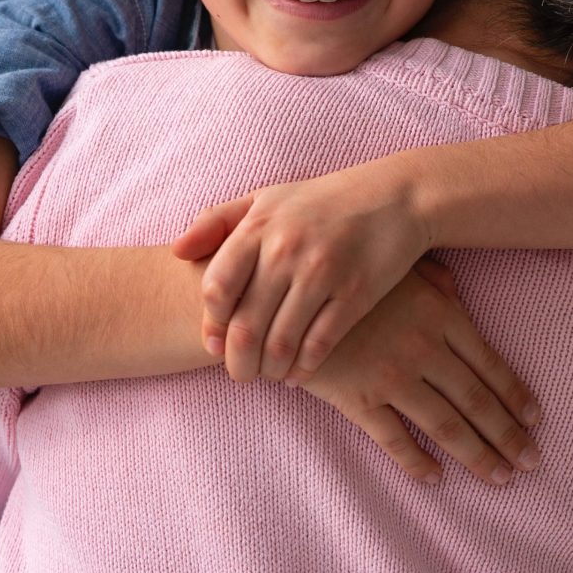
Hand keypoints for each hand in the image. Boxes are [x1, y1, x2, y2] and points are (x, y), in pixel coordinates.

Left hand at [171, 159, 431, 382]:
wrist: (397, 198)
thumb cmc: (324, 201)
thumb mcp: (268, 198)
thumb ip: (219, 221)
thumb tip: (176, 251)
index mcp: (260, 226)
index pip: (216, 288)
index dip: (210, 324)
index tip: (213, 343)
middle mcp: (286, 250)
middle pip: (244, 326)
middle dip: (236, 362)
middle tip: (239, 374)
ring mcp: (323, 273)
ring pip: (280, 343)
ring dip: (269, 369)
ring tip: (268, 375)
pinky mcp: (356, 294)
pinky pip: (319, 345)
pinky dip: (303, 368)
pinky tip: (297, 372)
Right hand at [302, 259, 540, 483]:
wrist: (287, 293)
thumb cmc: (346, 273)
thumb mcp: (397, 266)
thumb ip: (433, 280)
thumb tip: (456, 289)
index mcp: (439, 314)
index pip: (490, 364)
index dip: (516, 395)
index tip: (536, 419)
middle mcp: (424, 349)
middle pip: (477, 401)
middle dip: (508, 435)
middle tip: (533, 462)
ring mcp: (392, 377)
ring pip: (446, 425)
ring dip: (478, 455)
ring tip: (500, 478)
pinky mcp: (358, 399)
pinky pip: (395, 440)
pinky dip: (417, 462)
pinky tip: (436, 478)